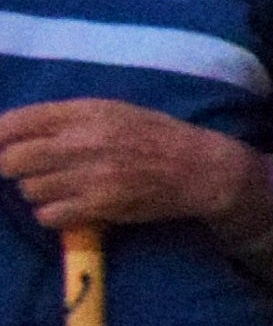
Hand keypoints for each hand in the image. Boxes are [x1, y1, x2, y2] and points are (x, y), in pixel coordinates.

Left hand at [0, 100, 262, 237]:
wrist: (200, 168)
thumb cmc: (155, 135)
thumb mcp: (113, 110)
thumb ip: (66, 117)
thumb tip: (14, 129)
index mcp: (85, 112)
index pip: (16, 122)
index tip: (1, 145)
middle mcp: (83, 141)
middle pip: (11, 160)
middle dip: (12, 166)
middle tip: (28, 170)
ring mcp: (90, 175)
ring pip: (28, 189)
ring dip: (37, 191)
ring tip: (58, 188)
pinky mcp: (100, 205)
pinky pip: (48, 215)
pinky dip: (52, 214)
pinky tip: (69, 207)